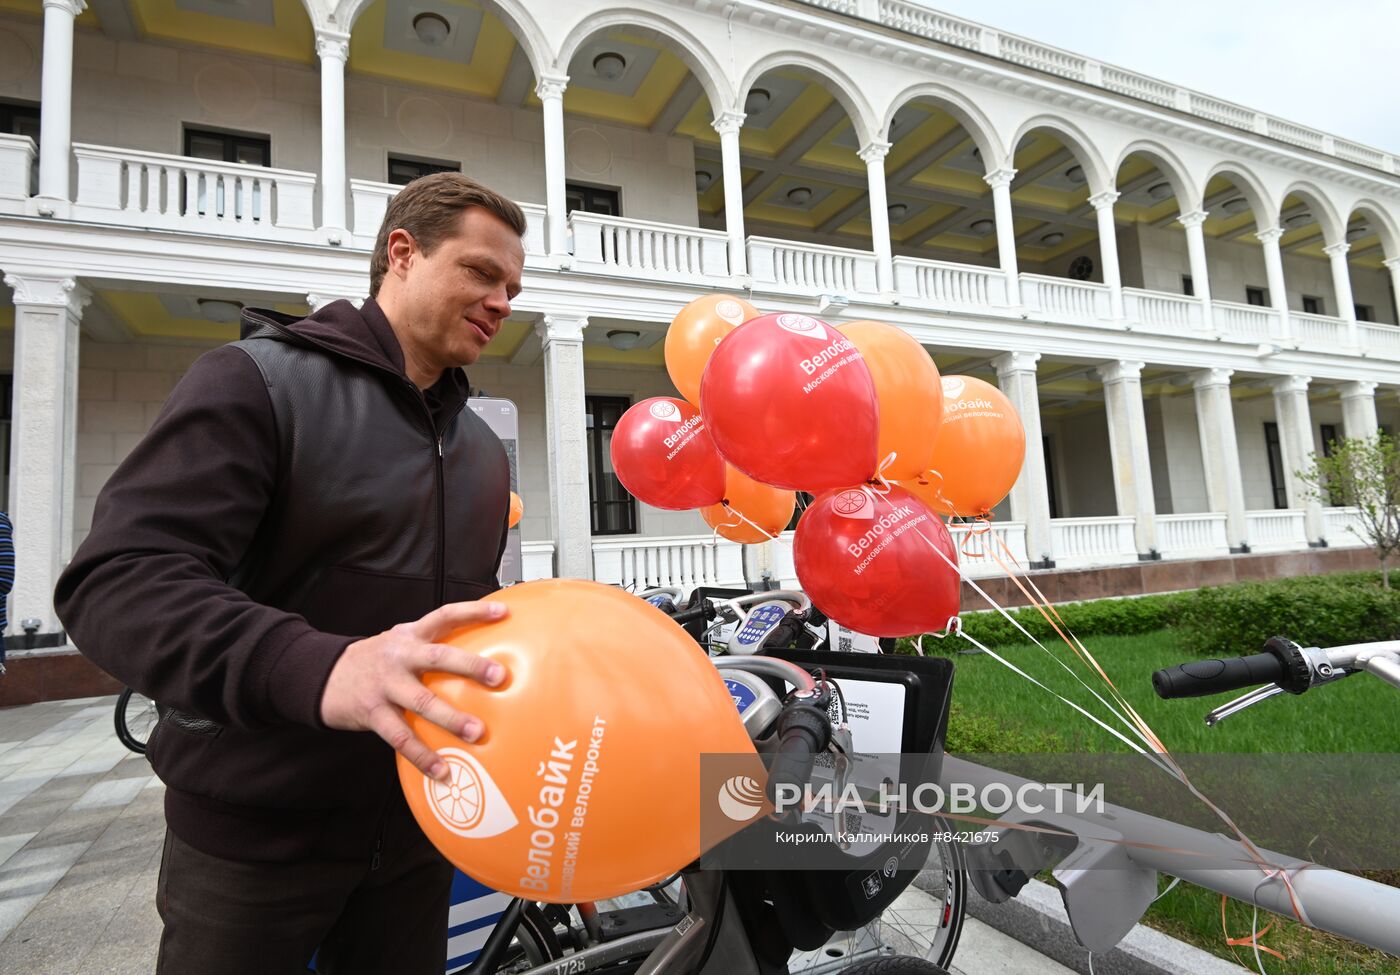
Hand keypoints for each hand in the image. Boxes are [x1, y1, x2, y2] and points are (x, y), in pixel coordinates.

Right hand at [320, 600, 509, 780]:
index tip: (501, 612)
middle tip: (499, 676)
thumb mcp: (399, 643)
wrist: (323, 676)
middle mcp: (399, 656)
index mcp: (409, 636)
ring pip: (422, 701)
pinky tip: (440, 770)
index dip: (472, 611)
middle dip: (471, 666)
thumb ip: (429, 646)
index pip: (444, 616)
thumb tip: (476, 660)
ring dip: (451, 718)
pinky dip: (422, 756)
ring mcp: (386, 684)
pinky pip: (401, 737)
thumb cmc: (375, 662)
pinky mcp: (373, 712)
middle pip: (438, 657)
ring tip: (476, 732)